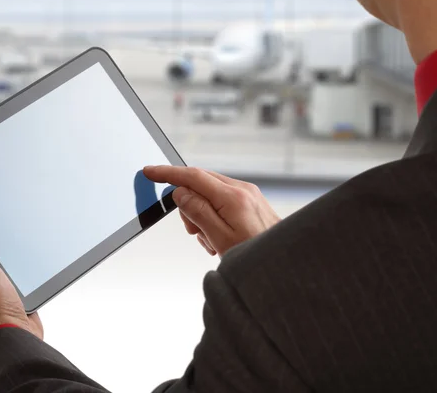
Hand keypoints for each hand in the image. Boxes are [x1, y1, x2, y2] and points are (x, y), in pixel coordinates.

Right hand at [144, 166, 279, 256]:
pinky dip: (213, 217)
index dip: (168, 173)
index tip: (149, 171)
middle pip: (200, 183)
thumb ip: (198, 212)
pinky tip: (221, 238)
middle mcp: (242, 190)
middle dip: (188, 204)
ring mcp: (248, 194)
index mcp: (233, 197)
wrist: (286, 264)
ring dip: (202, 215)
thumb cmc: (256, 256)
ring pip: (209, 194)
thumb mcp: (220, 238)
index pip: (192, 176)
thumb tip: (180, 193)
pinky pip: (221, 201)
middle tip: (193, 230)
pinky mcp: (251, 202)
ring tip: (212, 241)